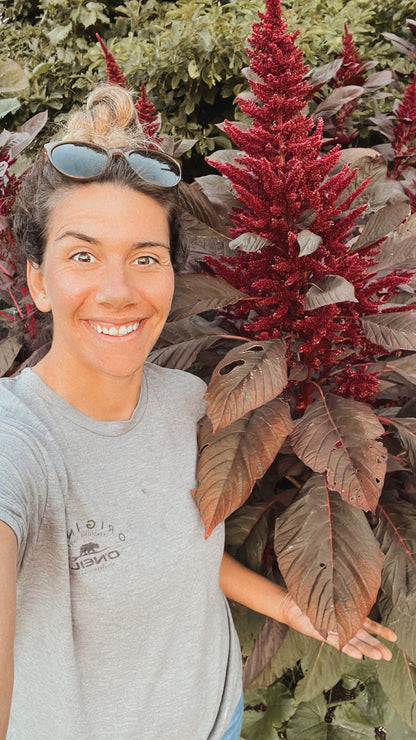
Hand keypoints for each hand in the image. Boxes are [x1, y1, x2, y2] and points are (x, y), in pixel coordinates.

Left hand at [280, 591, 396, 659]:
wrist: (290, 603)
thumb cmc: (309, 595)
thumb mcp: (329, 593)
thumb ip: (341, 598)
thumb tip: (356, 596)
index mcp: (347, 612)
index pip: (367, 623)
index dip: (380, 630)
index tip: (393, 637)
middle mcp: (343, 623)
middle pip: (363, 636)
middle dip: (377, 645)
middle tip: (389, 655)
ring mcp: (334, 630)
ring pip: (354, 642)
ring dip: (366, 649)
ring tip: (380, 657)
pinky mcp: (323, 635)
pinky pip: (338, 643)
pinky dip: (348, 649)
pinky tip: (359, 655)